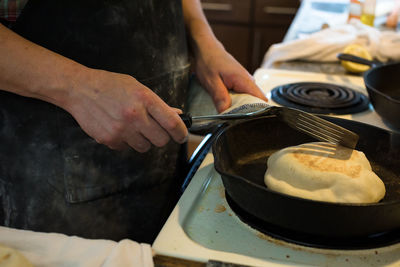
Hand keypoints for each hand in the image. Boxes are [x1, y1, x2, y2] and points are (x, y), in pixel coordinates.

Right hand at [63, 69, 187, 151]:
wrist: (79, 89)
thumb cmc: (110, 85)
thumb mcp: (138, 87)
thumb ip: (158, 104)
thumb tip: (176, 115)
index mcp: (145, 99)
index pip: (172, 124)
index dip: (181, 133)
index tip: (182, 136)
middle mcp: (134, 116)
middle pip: (161, 140)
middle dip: (162, 137)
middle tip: (155, 130)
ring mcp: (121, 130)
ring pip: (145, 147)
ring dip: (144, 140)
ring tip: (134, 127)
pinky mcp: (110, 140)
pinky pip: (127, 148)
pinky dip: (126, 142)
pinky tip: (119, 128)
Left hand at [192, 40, 267, 112]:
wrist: (206, 49)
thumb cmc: (208, 61)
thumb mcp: (211, 82)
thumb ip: (220, 97)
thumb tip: (225, 112)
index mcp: (244, 80)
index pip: (261, 100)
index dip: (257, 112)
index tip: (247, 121)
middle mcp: (248, 81)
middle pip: (254, 103)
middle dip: (245, 112)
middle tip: (232, 119)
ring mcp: (245, 82)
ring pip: (247, 101)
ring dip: (239, 108)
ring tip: (228, 112)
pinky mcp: (240, 84)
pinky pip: (242, 97)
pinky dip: (235, 103)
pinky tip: (226, 105)